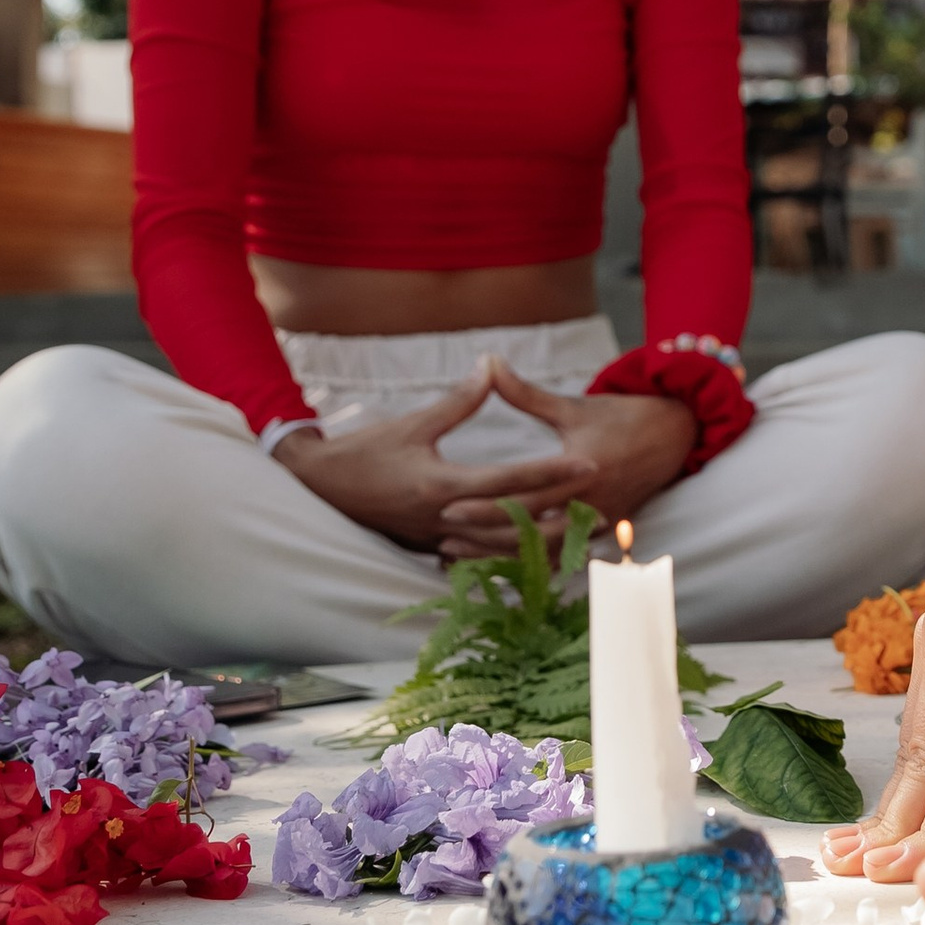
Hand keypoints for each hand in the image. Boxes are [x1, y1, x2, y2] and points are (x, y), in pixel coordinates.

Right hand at [271, 366, 594, 553]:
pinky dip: (513, 558)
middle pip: (516, 524)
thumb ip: (459, 402)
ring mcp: (439, 540)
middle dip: (562, 518)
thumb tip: (490, 366)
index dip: (553, 472)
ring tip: (584, 537)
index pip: (510, 481)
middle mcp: (445, 519)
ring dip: (544, 545)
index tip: (590, 464)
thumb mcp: (413, 424)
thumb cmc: (364, 453)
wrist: (320, 489)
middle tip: (604, 511)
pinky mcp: (433, 549)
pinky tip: (540, 556)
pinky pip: (482, 558)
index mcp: (442, 485)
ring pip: (503, 548)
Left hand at [435, 363, 692, 558]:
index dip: (485, 506)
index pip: (525, 496)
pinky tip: (500, 564)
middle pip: (529, 531)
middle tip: (443, 539)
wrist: (677, 435)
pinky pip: (561, 555)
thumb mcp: (573, 406)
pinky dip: (530, 562)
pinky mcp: (602, 531)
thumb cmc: (623, 416)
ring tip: (462, 556)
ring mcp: (598, 522)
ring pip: (542, 550)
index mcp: (581, 471)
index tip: (448, 509)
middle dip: (485, 538)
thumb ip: (526, 393)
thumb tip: (487, 361)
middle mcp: (589, 503)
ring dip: (503, 555)